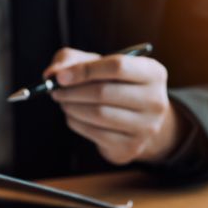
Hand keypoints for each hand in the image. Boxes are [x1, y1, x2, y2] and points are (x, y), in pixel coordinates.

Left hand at [44, 47, 182, 165]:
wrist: (138, 120)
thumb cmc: (115, 85)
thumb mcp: (98, 64)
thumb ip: (72, 61)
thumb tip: (51, 74)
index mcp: (153, 73)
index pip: (118, 66)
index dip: (85, 70)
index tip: (61, 76)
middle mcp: (156, 100)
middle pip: (104, 92)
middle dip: (72, 91)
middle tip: (55, 90)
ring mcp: (146, 127)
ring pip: (98, 114)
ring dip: (72, 107)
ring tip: (63, 101)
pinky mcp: (132, 146)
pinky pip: (95, 133)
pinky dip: (77, 123)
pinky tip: (73, 115)